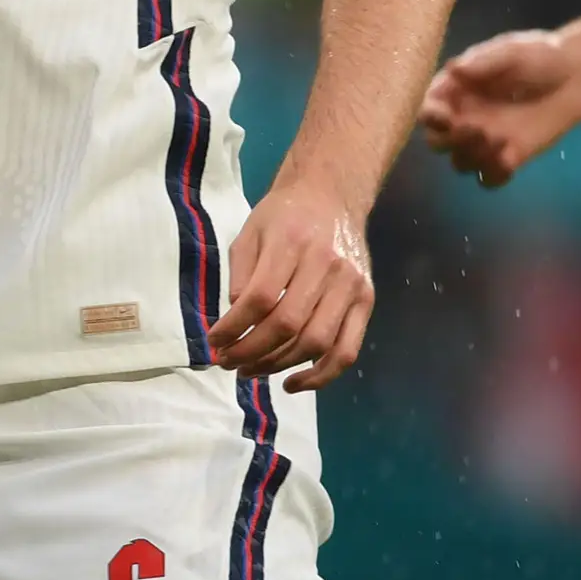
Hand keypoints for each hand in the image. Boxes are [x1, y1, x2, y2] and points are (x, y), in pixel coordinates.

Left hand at [209, 182, 374, 390]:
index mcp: (292, 244)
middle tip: (227, 362)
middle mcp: (327, 266)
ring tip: (250, 371)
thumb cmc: (283, 215)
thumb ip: (241, 274)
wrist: (332, 196)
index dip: (234, 327)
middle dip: (251, 351)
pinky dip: (321, 375)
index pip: (261, 298)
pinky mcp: (366, 302)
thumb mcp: (250, 232)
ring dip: (278, 366)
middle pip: (288, 325)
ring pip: (316, 343)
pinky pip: (347, 350)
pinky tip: (292, 383)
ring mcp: (351, 287)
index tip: (214, 341)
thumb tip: (234, 319)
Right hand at [417, 29, 580, 185]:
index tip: (447, 117)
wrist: (577, 75)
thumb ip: (483, 61)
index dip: (430, 117)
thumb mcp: (512, 51)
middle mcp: (463, 117)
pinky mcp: (508, 157)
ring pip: (460, 163)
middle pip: (437, 142)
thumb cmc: (540, 56)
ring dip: (472, 157)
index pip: (426, 109)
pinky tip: (509, 161)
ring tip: (500, 142)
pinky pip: (489, 178)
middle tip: (479, 131)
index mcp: (455, 90)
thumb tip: (454, 69)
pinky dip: (493, 176)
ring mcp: (484, 140)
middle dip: (451, 141)